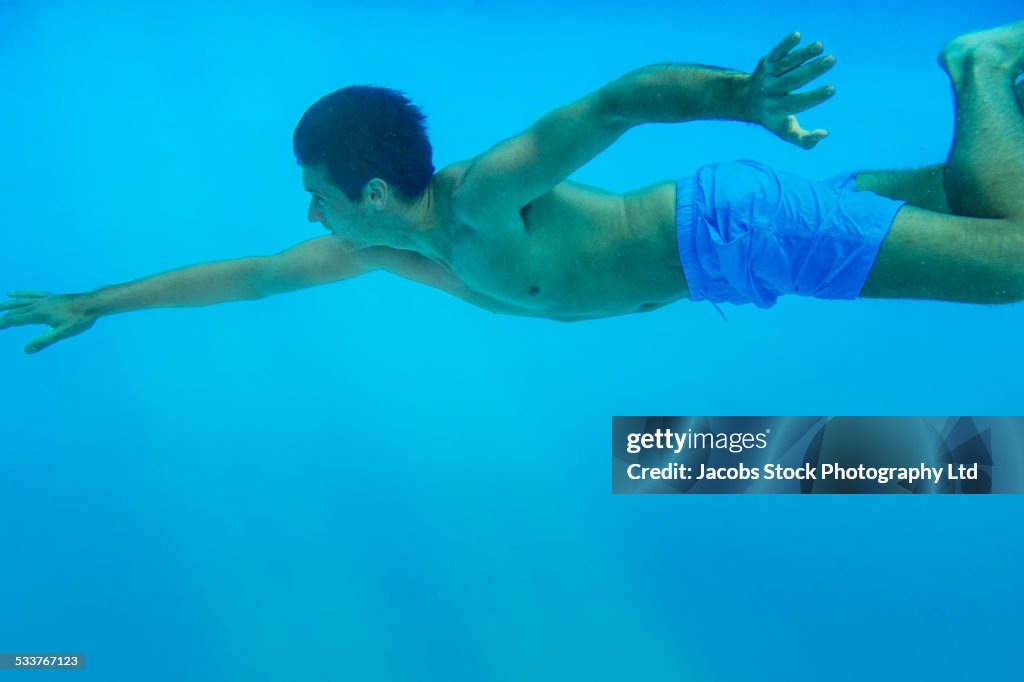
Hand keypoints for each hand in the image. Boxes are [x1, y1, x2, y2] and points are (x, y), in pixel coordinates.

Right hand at [0, 290, 96, 353]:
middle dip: (2, 316)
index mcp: (39, 315)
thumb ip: (44, 341)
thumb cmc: (80, 320)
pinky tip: (12, 293)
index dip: (3, 323)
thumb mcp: (63, 333)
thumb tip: (26, 350)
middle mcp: (39, 305)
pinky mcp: (50, 297)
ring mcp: (44, 300)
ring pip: (20, 301)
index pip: (16, 320)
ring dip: (6, 305)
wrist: (93, 304)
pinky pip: (31, 294)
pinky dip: (20, 294)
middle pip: (15, 310)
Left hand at [746, 32, 836, 148]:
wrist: (748, 100)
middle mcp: (770, 92)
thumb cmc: (776, 117)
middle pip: (792, 80)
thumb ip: (805, 140)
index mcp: (775, 110)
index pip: (796, 103)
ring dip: (803, 54)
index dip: (814, 96)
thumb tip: (825, 134)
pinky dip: (785, 44)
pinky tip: (797, 35)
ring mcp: (768, 75)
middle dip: (812, 70)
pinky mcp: (767, 62)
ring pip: (786, 64)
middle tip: (832, 60)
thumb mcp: (787, 133)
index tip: (832, 88)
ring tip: (820, 46)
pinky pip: (777, 52)